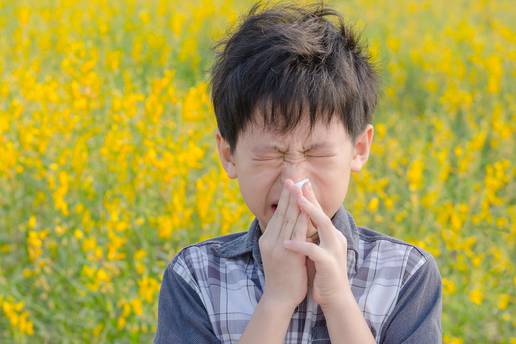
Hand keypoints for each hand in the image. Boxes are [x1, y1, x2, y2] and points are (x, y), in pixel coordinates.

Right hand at [259, 178, 309, 309]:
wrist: (279, 298)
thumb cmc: (282, 277)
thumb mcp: (278, 253)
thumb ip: (282, 238)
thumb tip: (290, 224)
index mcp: (268, 238)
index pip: (278, 213)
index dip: (286, 197)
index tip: (292, 182)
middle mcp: (270, 239)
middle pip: (281, 211)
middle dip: (290, 193)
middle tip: (296, 175)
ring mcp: (277, 246)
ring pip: (288, 218)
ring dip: (296, 200)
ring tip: (301, 185)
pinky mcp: (286, 253)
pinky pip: (296, 231)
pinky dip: (301, 217)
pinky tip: (306, 207)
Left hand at [282, 180, 350, 308]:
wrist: (334, 298)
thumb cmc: (322, 274)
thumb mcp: (316, 250)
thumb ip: (310, 236)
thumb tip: (298, 221)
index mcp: (331, 235)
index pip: (319, 212)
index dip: (309, 197)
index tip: (298, 183)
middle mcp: (335, 239)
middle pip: (322, 213)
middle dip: (309, 197)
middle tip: (297, 183)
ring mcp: (333, 250)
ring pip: (323, 225)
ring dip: (309, 212)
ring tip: (296, 201)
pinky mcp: (328, 264)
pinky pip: (313, 251)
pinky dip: (299, 246)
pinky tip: (286, 243)